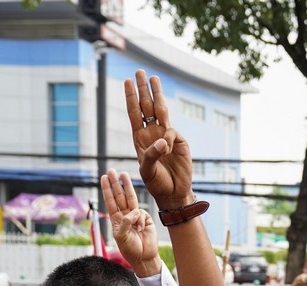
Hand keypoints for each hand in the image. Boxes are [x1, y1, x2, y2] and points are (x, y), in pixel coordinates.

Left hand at [102, 169, 159, 274]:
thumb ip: (125, 223)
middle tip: (112, 171)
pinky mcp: (146, 218)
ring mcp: (136, 216)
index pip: (110, 201)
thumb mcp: (121, 237)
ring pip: (130, 198)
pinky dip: (139, 221)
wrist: (144, 256)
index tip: (104, 178)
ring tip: (123, 174)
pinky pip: (141, 214)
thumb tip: (134, 211)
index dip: (107, 189)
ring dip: (126, 186)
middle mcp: (125, 215)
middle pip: (119, 196)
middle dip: (115, 183)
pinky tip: (140, 230)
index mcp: (116, 219)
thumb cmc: (130, 249)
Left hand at [124, 71, 192, 207]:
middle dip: (143, 89)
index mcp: (140, 138)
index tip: (127, 81)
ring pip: (161, 111)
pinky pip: (171, 133)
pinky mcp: (179, 141)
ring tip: (154, 78)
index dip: (131, 97)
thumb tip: (163, 139)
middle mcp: (152, 133)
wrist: (173, 193)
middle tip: (140, 72)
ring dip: (157, 94)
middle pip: (147, 106)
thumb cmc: (156, 183)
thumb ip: (151, 154)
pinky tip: (167, 149)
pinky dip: (168, 139)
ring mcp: (166, 136)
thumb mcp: (146, 170)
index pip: (134, 113)